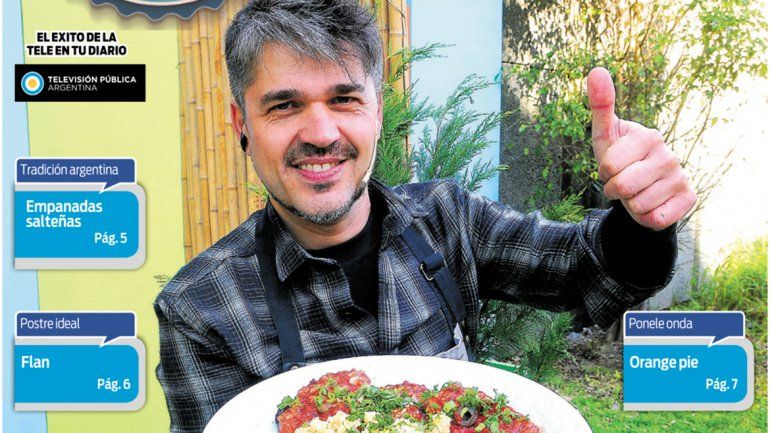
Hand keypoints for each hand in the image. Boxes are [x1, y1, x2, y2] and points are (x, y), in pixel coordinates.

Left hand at [587, 67, 695, 230]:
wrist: (640, 189)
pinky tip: (651, 204)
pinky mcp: (688, 199)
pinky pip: (655, 218)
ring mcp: (681, 176)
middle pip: (624, 187)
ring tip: (636, 192)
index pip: (609, 166)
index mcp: (648, 136)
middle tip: (622, 183)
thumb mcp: (605, 135)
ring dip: (630, 204)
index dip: (603, 173)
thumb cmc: (618, 159)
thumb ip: (600, 105)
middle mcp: (668, 154)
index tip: (611, 167)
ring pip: (638, 205)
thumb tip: (596, 69)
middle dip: (615, 190)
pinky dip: (646, 217)